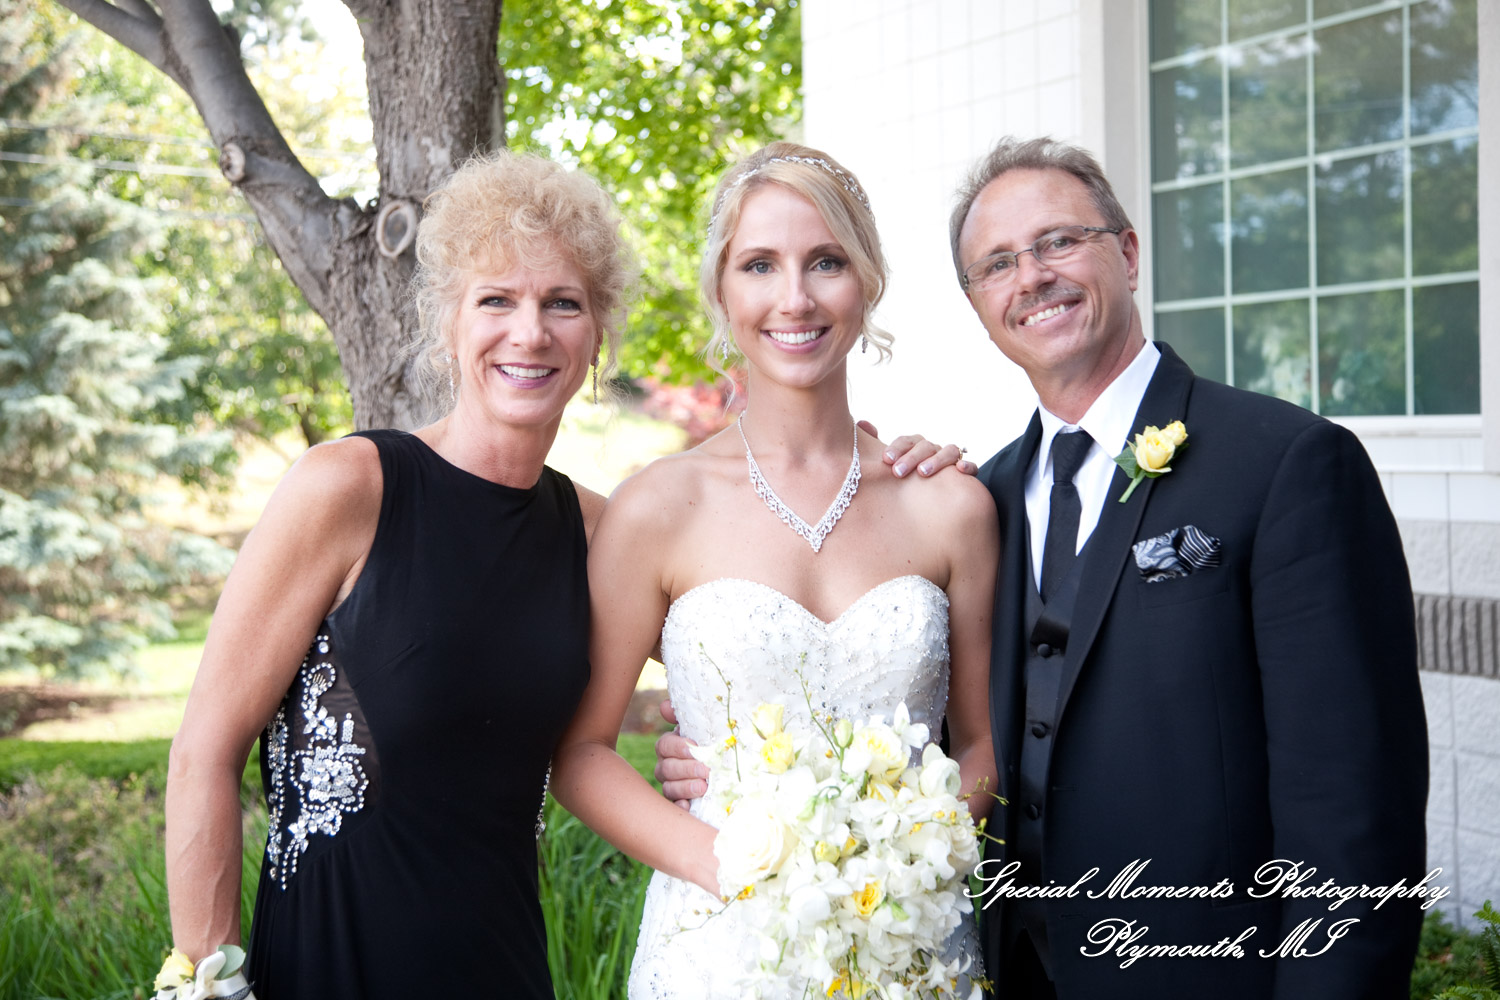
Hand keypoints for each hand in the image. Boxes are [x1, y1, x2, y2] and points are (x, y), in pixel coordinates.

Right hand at [655, 698, 707, 806]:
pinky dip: (681, 806)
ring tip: (703, 788)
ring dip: (685, 787)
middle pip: (666, 768)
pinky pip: (674, 807)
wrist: (733, 770)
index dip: (678, 747)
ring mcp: (673, 786)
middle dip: (686, 769)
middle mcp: (668, 766)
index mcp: (672, 746)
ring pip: (668, 788)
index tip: (695, 747)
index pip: (665, 745)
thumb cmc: (717, 744)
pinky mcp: (682, 803)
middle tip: (705, 771)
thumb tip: (665, 707)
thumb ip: (688, 716)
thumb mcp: (707, 728)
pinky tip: (689, 806)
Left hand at [857, 420, 975, 477]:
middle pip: (926, 446)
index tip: (886, 460)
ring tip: (923, 473)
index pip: (907, 441)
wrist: (933, 507)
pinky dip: (967, 466)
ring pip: (949, 451)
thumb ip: (876, 446)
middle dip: (911, 457)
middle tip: (898, 472)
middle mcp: (934, 451)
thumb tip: (863, 424)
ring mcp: (952, 462)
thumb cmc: (908, 483)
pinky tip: (959, 470)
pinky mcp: (967, 476)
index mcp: (915, 448)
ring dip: (936, 460)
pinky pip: (971, 467)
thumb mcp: (893, 465)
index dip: (897, 448)